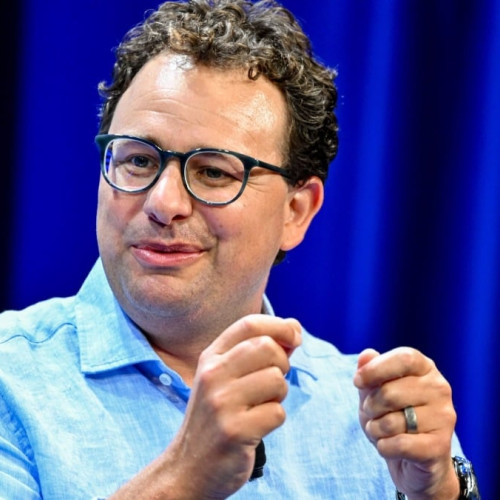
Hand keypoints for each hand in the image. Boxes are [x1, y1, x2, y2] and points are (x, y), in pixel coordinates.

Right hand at [164, 314, 301, 498]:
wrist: (189, 467)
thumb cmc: (217, 416)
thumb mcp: (226, 376)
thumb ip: (258, 350)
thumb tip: (294, 328)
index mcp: (210, 357)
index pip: (249, 324)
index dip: (279, 325)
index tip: (294, 336)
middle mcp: (212, 375)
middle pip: (268, 347)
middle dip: (282, 363)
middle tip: (273, 382)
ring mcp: (221, 402)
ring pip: (277, 380)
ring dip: (279, 396)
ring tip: (260, 406)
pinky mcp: (234, 431)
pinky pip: (277, 413)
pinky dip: (274, 419)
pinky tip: (256, 426)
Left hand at [354, 348, 459, 499]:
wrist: (413, 461)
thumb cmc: (392, 415)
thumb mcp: (374, 390)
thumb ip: (369, 371)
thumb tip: (366, 354)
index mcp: (425, 368)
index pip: (404, 358)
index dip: (375, 369)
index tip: (357, 381)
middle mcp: (440, 388)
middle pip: (390, 392)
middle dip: (370, 406)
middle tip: (372, 413)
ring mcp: (444, 417)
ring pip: (391, 422)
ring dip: (375, 429)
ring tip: (381, 431)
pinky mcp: (440, 446)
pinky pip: (399, 445)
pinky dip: (384, 447)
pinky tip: (389, 447)